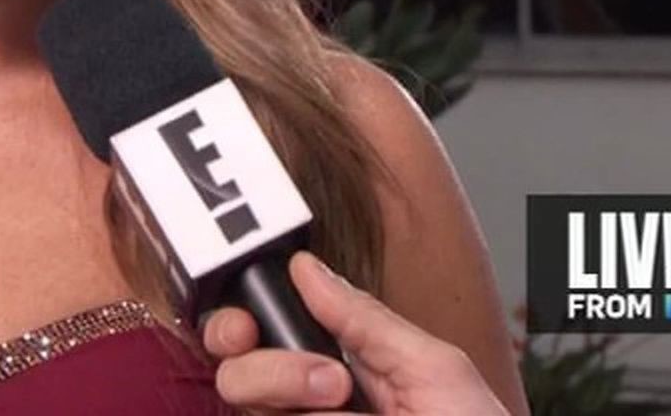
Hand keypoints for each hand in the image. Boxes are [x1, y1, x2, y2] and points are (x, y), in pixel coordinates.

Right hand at [203, 251, 508, 413]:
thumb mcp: (432, 366)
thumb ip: (366, 319)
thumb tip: (309, 269)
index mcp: (341, 362)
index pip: (266, 331)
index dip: (241, 320)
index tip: (247, 321)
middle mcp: (312, 404)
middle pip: (239, 371)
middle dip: (268, 367)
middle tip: (329, 380)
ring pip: (247, 405)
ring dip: (289, 395)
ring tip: (345, 408)